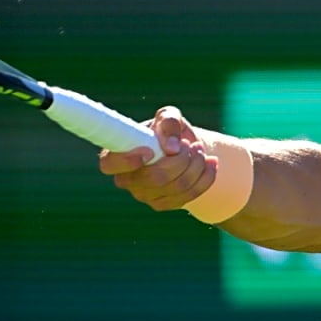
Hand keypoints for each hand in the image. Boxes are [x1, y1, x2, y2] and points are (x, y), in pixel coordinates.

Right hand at [97, 106, 218, 210]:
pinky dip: (205, 177)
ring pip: (176, 187)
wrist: (185, 148)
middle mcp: (127, 179)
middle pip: (155, 178)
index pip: (110, 165)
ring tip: (200, 149)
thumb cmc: (169, 130)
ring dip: (196, 166)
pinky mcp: (165, 204)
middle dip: (181, 160)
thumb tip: (171, 147)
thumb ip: (168, 123)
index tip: (149, 151)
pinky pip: (189, 195)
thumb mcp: (170, 117)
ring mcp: (145, 195)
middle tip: (191, 145)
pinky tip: (211, 163)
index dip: (127, 161)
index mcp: (118, 154)